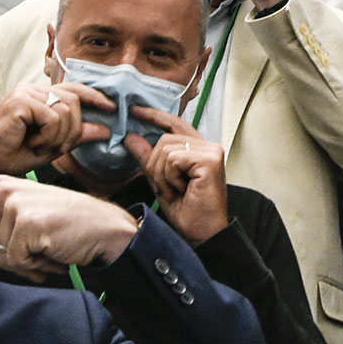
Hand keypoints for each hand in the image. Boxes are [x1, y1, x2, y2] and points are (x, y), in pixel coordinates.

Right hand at [0, 81, 112, 174]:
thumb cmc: (14, 154)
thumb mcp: (53, 146)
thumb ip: (77, 135)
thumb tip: (105, 129)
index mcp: (40, 96)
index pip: (74, 89)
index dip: (95, 96)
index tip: (112, 107)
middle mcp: (33, 90)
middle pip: (74, 100)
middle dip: (74, 128)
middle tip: (58, 147)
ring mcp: (25, 92)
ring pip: (66, 109)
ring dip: (60, 135)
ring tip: (41, 145)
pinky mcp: (21, 101)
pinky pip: (52, 117)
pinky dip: (49, 136)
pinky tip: (33, 142)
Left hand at [0, 176, 138, 279]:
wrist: (109, 231)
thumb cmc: (68, 231)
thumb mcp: (25, 239)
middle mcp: (1, 191)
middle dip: (12, 258)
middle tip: (42, 248)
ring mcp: (13, 204)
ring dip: (26, 262)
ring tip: (51, 246)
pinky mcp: (26, 221)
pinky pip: (16, 259)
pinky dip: (38, 263)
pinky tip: (56, 248)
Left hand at [126, 107, 228, 244]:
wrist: (201, 234)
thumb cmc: (186, 212)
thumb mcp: (160, 181)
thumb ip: (147, 158)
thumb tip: (131, 137)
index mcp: (198, 150)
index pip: (173, 124)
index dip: (154, 116)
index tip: (134, 110)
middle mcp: (208, 147)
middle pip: (164, 140)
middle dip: (155, 166)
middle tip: (165, 188)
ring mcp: (211, 152)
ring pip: (166, 149)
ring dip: (162, 175)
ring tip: (174, 192)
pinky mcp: (211, 160)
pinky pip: (174, 160)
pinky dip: (170, 178)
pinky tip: (181, 190)